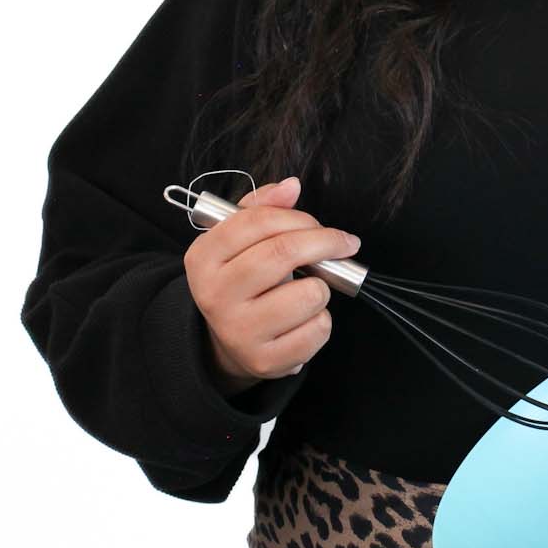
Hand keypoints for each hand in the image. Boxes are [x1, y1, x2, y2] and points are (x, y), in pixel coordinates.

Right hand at [182, 175, 361, 391]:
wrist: (228, 341)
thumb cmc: (244, 278)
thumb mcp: (240, 239)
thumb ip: (263, 207)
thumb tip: (292, 186)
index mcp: (203, 257)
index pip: (257, 222)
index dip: (301, 218)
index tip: (326, 226)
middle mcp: (214, 295)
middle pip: (283, 253)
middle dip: (325, 242)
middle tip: (344, 244)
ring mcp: (238, 331)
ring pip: (309, 293)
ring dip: (323, 287)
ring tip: (308, 290)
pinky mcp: (264, 360)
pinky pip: (317, 329)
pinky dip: (322, 320)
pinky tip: (304, 319)